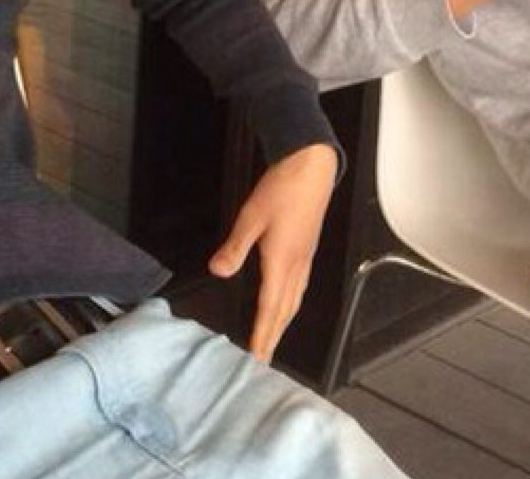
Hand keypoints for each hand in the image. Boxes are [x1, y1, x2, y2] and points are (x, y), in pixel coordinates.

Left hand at [207, 142, 338, 361]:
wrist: (311, 168)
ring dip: (283, 323)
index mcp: (281, 262)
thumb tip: (218, 271)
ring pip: (295, 300)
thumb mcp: (251, 217)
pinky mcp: (308, 249)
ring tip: (273, 339)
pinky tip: (287, 302)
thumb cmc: (281, 190)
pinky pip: (300, 287)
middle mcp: (297, 266)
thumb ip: (235, 247)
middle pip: (285, 311)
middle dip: (273, 336)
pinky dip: (291, 304)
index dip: (262, 334)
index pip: (269, 308)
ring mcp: (305, 258)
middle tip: (264, 361)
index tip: (257, 359)